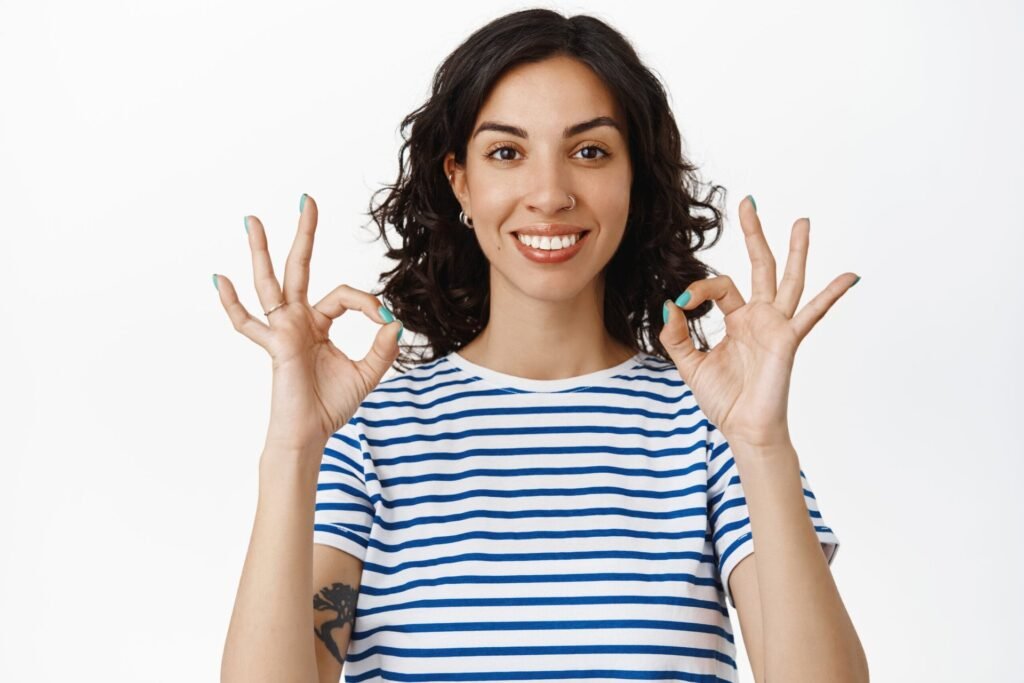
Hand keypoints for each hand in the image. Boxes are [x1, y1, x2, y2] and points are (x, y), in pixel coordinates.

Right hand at [212, 194, 402, 452]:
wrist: (311, 433)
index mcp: (318, 323)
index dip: (367, 302)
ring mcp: (283, 330)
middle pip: (299, 268)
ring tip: (252, 219)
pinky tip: (220, 279)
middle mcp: (297, 320)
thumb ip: (381, 348)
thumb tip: (394, 321)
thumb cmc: (331, 405)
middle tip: (307, 200)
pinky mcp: (276, 345)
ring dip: (262, 251)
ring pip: (270, 283)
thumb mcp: (367, 374)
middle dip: (304, 234)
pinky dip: (233, 303)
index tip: (383, 318)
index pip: (344, 295)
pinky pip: (248, 323)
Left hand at [659, 195, 858, 448]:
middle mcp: (759, 317)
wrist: (744, 429)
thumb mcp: (690, 363)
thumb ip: (678, 335)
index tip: (681, 304)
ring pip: (788, 279)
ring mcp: (776, 325)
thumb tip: (670, 306)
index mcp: (737, 320)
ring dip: (795, 250)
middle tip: (750, 202)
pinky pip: (813, 313)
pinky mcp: (787, 339)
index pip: (718, 286)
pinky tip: (850, 276)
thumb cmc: (724, 400)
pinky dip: (832, 295)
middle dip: (754, 234)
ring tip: (802, 221)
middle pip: (758, 265)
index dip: (697, 289)